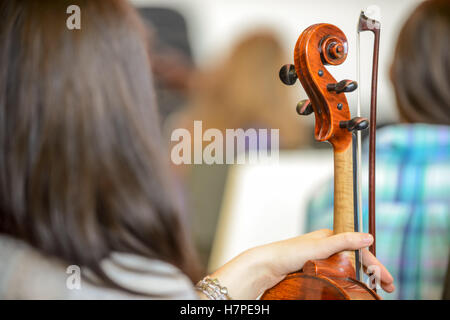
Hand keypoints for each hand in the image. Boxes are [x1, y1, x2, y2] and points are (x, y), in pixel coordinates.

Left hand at [207, 229, 393, 299]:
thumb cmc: (289, 253)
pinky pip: (337, 274)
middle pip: (356, 259)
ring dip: (363, 278)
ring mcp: (320, 258)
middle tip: (388, 287)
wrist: (266, 264)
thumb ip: (344, 241)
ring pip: (348, 268)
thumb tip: (368, 237)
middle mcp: (326, 247)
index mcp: (330, 237)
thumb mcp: (320, 246)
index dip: (376, 265)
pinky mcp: (313, 269)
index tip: (389, 280)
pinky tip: (353, 287)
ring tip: (374, 289)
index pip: (360, 250)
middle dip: (373, 272)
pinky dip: (349, 281)